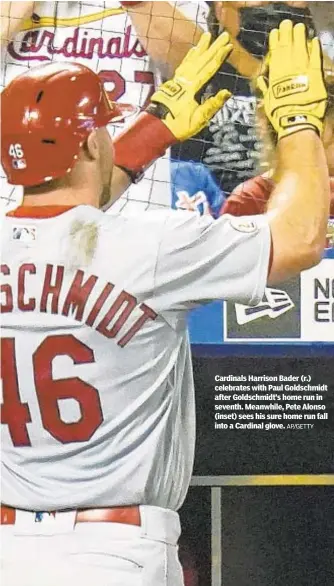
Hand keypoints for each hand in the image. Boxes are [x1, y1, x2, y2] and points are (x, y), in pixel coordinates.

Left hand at [147, 31, 232, 140]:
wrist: (156, 128)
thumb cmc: (178, 126)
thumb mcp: (198, 120)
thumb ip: (212, 105)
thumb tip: (227, 92)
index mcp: (191, 89)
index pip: (208, 69)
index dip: (219, 57)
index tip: (228, 45)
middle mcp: (184, 81)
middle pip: (201, 60)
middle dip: (213, 47)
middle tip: (223, 35)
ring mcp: (177, 81)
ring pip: (191, 60)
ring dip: (200, 47)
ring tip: (207, 35)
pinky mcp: (173, 83)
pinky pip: (183, 65)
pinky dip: (189, 56)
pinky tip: (193, 51)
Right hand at [257, 20, 326, 139]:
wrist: (295, 119)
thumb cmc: (279, 112)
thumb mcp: (267, 100)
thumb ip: (265, 87)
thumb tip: (260, 79)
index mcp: (276, 72)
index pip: (275, 51)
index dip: (275, 40)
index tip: (275, 32)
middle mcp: (289, 67)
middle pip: (288, 45)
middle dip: (287, 33)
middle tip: (287, 24)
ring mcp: (302, 68)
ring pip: (301, 47)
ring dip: (300, 36)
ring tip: (299, 28)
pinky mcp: (315, 73)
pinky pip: (315, 57)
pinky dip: (315, 48)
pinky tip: (314, 40)